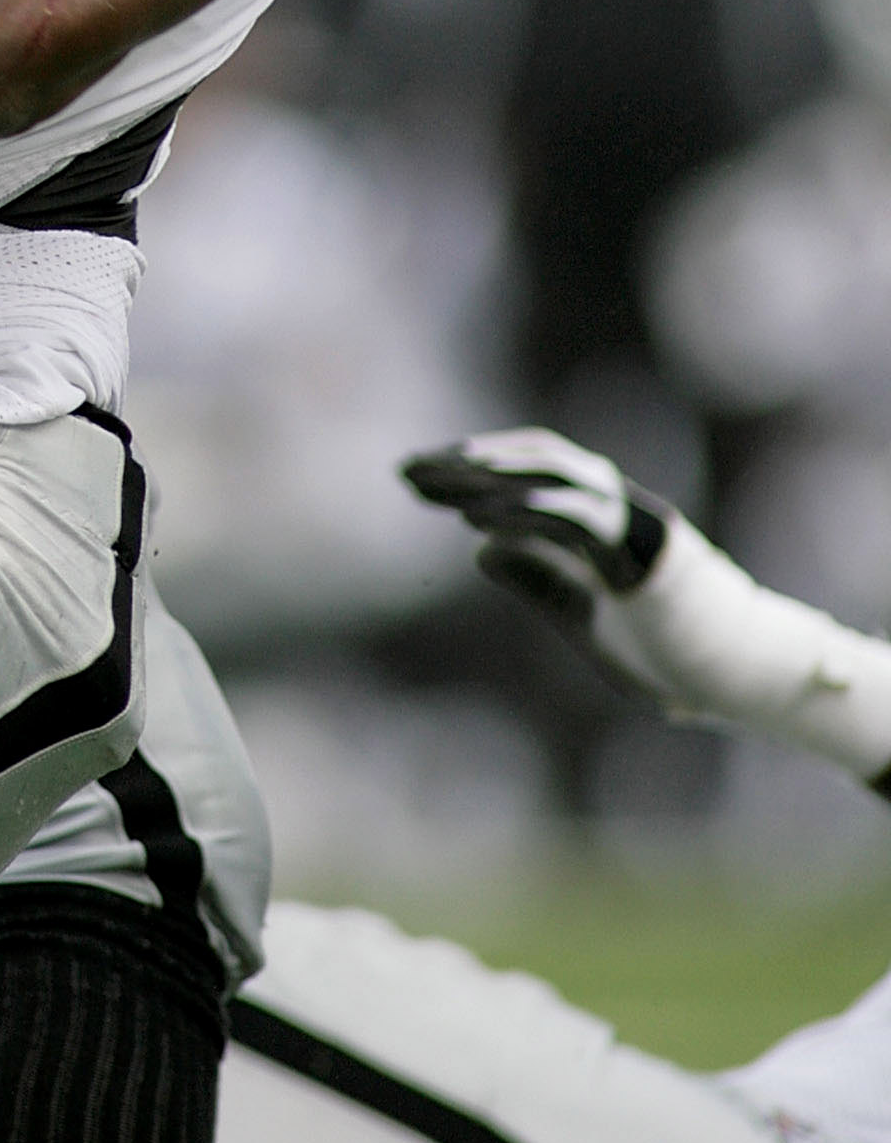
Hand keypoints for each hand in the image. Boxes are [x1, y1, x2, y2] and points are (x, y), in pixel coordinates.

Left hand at [405, 426, 890, 782]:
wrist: (736, 678)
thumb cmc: (666, 652)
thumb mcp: (582, 619)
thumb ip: (537, 582)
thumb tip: (480, 552)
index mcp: (594, 520)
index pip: (525, 471)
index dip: (472, 468)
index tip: (416, 476)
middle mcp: (611, 508)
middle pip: (530, 464)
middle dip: (466, 466)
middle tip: (405, 471)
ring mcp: (630, 524)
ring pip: (553, 479)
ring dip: (491, 479)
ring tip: (436, 482)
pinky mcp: (644, 552)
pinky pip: (578, 521)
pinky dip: (527, 516)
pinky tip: (478, 522)